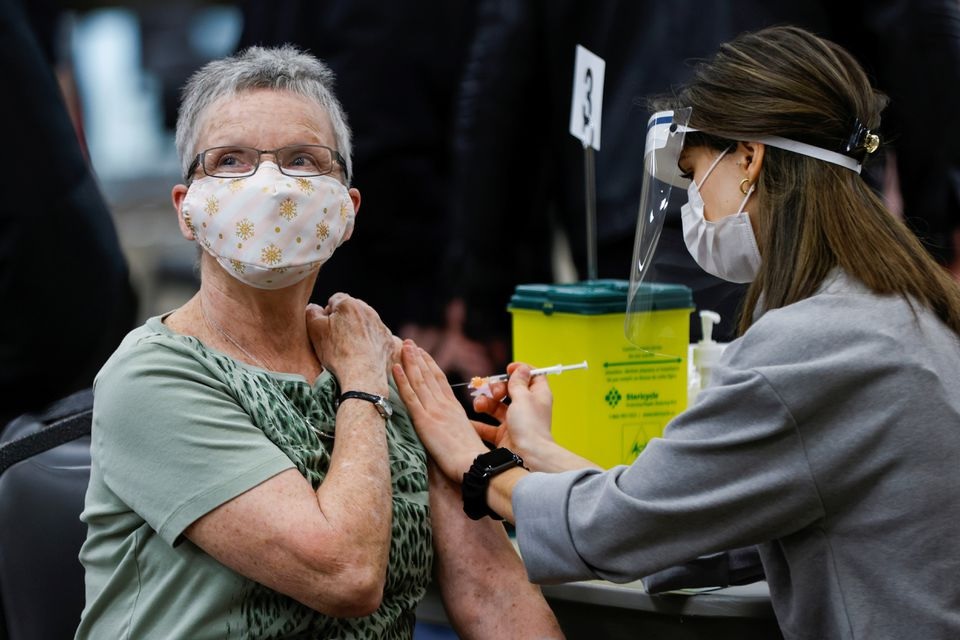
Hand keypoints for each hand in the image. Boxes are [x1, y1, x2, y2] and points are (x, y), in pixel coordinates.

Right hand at [306, 294, 393, 393]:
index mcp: (349, 304)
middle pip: (352, 310)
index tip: (326, 328)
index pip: (335, 300)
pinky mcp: (389, 340)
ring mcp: (381, 325)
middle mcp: (368, 311)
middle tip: (336, 338)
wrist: (363, 376)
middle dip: (344, 319)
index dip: (328, 313)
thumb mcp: (315, 329)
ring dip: (357, 330)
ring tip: (349, 348)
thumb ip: (312, 312)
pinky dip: (370, 342)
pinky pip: (376, 336)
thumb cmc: (336, 352)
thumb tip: (316, 308)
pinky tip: (362, 354)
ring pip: (365, 322)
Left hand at [393, 340, 488, 481]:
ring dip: (410, 362)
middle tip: (409, 343)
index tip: (423, 353)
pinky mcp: (425, 420)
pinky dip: (402, 380)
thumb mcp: (466, 437)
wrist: (474, 464)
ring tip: (403, 346)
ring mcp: (434, 410)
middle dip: (418, 357)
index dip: (430, 365)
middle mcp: (444, 404)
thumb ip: (455, 427)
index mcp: (455, 408)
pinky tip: (395, 367)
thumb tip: (448, 429)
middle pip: (429, 375)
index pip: (440, 380)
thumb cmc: (472, 459)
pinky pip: (410, 396)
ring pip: (419, 381)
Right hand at [473, 363, 555, 466]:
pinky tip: (469, 420)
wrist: (528, 458)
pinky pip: (487, 427)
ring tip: (479, 405)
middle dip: (497, 387)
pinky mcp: (503, 436)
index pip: (532, 377)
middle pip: (510, 390)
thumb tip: (521, 368)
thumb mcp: (523, 398)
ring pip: (496, 407)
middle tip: (494, 393)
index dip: (520, 371)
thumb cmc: (530, 426)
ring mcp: (514, 423)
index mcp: (537, 396)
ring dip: (485, 402)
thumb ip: (518, 382)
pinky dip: (478, 423)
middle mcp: (527, 409)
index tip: (508, 370)